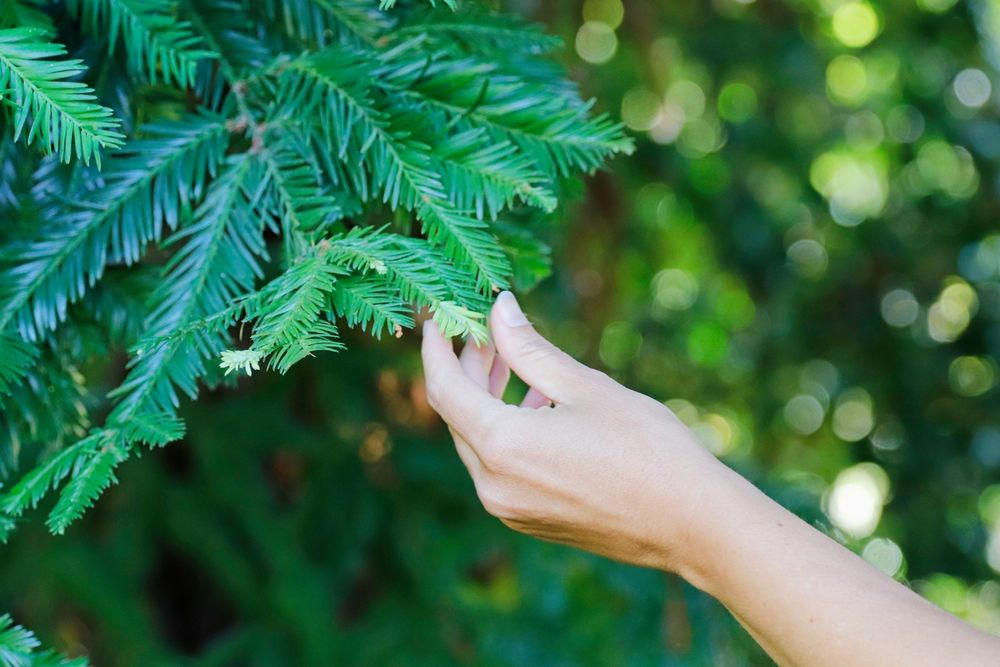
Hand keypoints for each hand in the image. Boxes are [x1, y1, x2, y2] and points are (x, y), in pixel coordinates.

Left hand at [420, 291, 725, 573]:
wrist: (692, 524)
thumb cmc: (646, 447)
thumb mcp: (585, 386)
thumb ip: (529, 348)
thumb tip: (499, 308)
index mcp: (502, 446)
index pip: (444, 389)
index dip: (436, 349)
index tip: (438, 320)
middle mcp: (494, 485)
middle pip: (458, 417)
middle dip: (466, 371)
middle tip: (487, 334)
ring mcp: (509, 509)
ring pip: (478, 443)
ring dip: (487, 400)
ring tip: (514, 364)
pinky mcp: (529, 520)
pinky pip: (499, 468)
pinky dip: (505, 432)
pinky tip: (538, 407)